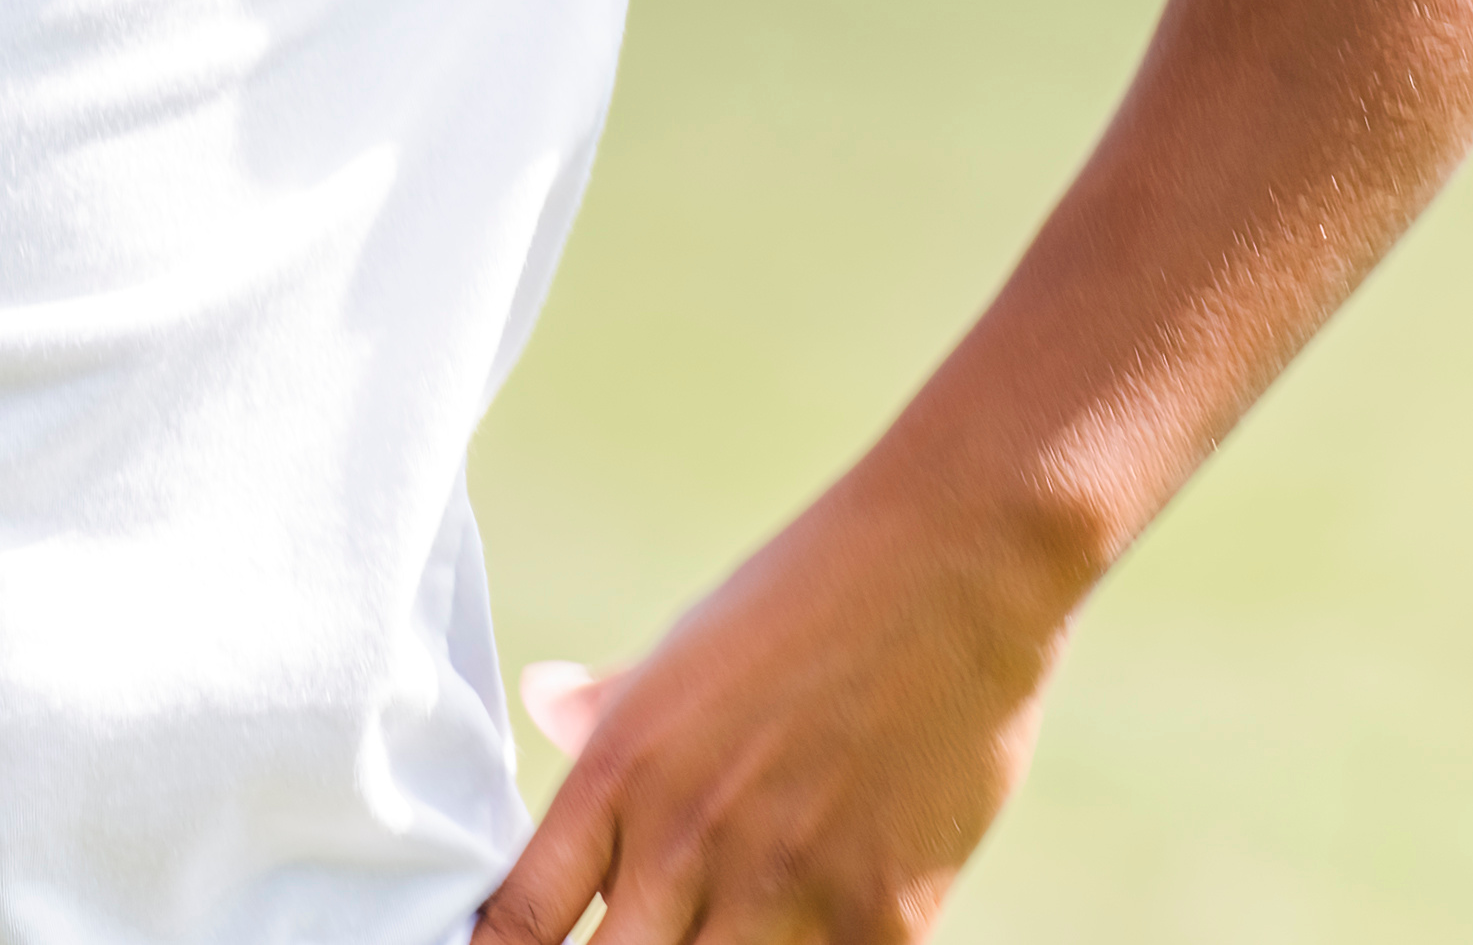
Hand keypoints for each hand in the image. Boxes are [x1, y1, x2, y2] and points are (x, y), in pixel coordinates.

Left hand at [478, 466, 1084, 942]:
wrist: (953, 565)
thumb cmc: (808, 595)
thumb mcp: (683, 649)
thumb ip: (609, 707)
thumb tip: (541, 702)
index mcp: (619, 773)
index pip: (519, 921)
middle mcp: (685, 839)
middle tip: (641, 940)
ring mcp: (784, 886)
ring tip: (723, 930)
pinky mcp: (881, 917)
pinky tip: (805, 931)